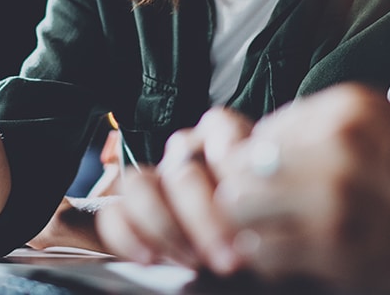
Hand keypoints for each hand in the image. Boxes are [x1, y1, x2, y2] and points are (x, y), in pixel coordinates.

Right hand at [95, 108, 251, 273]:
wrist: (236, 258)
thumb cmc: (265, 232)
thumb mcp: (276, 211)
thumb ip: (266, 200)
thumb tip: (266, 218)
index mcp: (225, 144)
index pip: (218, 128)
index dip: (230, 159)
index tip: (248, 199)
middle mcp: (186, 158)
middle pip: (183, 169)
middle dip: (204, 216)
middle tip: (230, 256)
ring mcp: (155, 184)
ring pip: (140, 184)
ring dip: (165, 226)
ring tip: (194, 260)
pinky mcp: (126, 214)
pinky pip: (113, 214)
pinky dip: (128, 236)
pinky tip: (151, 259)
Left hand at [211, 84, 389, 291]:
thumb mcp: (389, 124)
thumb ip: (323, 128)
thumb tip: (254, 141)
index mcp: (350, 108)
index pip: (261, 131)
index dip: (255, 159)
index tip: (267, 179)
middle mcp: (338, 145)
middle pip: (240, 168)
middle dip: (244, 192)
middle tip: (265, 211)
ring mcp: (337, 197)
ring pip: (242, 209)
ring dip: (251, 225)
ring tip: (280, 232)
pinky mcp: (340, 249)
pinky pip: (266, 252)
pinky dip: (271, 257)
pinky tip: (300, 254)